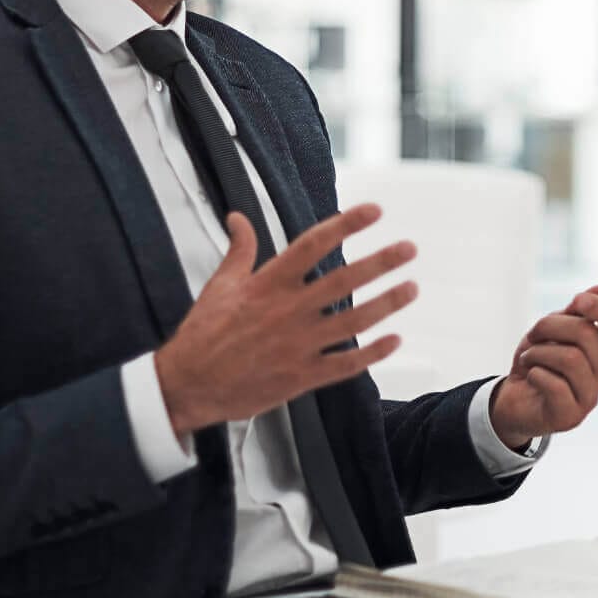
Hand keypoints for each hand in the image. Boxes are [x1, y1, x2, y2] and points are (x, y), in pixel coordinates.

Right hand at [155, 204, 417, 435]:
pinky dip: (372, 353)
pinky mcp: (301, 377)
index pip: (312, 245)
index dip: (346, 225)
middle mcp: (287, 311)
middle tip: (409, 248)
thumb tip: (238, 217)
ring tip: (411, 288)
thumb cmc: (202, 334)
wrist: (186, 386)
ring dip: (386, 304)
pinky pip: (345, 365)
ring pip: (352, 322)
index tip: (375, 211)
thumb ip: (239, 249)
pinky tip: (394, 340)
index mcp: (267, 284)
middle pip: (343, 281)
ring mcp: (297, 345)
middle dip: (380, 263)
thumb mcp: (219, 285)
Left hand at [488, 287, 597, 449]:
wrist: (513, 401)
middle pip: (588, 334)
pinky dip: (534, 374)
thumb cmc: (536, 362)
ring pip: (570, 358)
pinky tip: (531, 377)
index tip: (577, 301)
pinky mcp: (571, 416)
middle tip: (534, 334)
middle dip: (551, 326)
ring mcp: (590, 396)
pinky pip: (555, 384)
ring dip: (538, 352)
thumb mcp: (550, 330)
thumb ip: (574, 313)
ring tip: (528, 358)